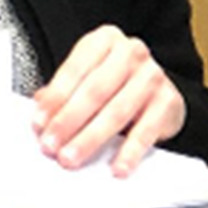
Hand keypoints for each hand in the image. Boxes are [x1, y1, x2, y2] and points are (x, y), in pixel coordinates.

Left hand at [31, 24, 184, 177]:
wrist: (158, 88)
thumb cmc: (115, 81)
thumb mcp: (87, 76)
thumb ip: (62, 92)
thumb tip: (42, 116)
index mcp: (104, 40)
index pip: (75, 70)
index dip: (54, 99)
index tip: (39, 123)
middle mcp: (130, 52)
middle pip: (94, 91)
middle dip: (69, 121)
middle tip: (51, 145)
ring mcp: (152, 76)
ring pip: (117, 112)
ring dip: (90, 139)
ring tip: (72, 157)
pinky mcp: (168, 102)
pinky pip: (146, 131)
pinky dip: (129, 152)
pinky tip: (117, 167)